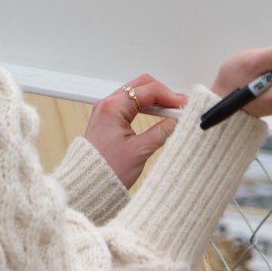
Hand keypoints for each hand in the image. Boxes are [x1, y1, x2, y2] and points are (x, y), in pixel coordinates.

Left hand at [83, 73, 187, 188]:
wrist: (87, 185)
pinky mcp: (108, 118)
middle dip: (163, 93)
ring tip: (171, 112)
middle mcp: (107, 104)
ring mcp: (106, 110)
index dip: (170, 96)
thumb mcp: (140, 151)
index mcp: (113, 107)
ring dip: (155, 99)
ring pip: (136, 93)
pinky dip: (146, 106)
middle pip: (141, 85)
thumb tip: (176, 121)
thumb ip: (161, 132)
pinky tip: (158, 115)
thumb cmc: (106, 171)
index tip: (183, 105)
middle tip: (179, 106)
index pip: (148, 90)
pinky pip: (130, 103)